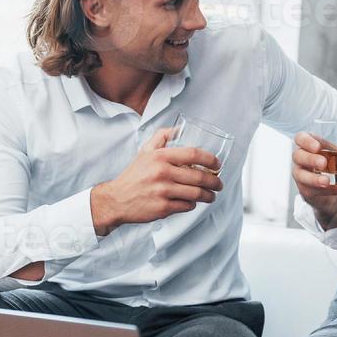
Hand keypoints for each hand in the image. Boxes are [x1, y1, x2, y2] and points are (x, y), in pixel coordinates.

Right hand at [90, 127, 223, 235]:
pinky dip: (192, 204)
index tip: (217, 164)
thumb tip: (180, 128)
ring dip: (208, 196)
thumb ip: (162, 136)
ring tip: (211, 195)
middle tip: (219, 184)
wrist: (116, 199)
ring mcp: (163, 191)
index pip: (193, 154)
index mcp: (160, 157)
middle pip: (199, 176)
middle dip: (215, 182)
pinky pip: (186, 206)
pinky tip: (191, 202)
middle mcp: (162, 173)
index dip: (210, 159)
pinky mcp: (163, 208)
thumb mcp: (145, 151)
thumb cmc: (134, 175)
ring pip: (196, 193)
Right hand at [292, 132, 336, 229]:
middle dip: (310, 159)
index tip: (317, 147)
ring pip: (301, 176)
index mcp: (308, 146)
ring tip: (327, 181)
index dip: (306, 141)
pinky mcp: (306, 190)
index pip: (300, 139)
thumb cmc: (331, 165)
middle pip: (298, 156)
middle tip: (323, 163)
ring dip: (314, 179)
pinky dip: (329, 190)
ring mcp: (301, 175)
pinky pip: (313, 190)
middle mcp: (301, 159)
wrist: (330, 189)